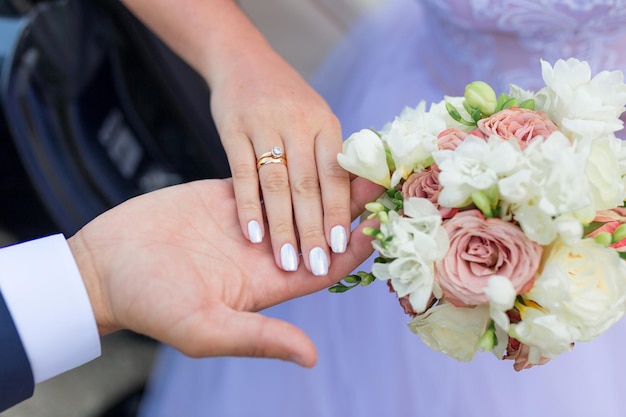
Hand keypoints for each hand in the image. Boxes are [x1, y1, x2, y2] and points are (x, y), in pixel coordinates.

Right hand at [68, 177, 382, 366]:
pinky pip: (267, 180)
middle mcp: (266, 253)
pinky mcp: (227, 196)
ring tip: (359, 156)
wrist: (106, 265)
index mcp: (268, 284)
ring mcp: (247, 222)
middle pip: (321, 228)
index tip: (386, 224)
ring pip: (299, 199)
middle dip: (351, 208)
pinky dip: (290, 166)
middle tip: (386, 180)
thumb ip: (259, 336)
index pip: (326, 266)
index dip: (356, 247)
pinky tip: (311, 146)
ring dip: (326, 181)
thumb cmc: (151, 303)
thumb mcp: (206, 328)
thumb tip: (311, 356)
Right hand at [211, 47, 348, 276]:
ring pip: (276, 183)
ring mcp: (264, 124)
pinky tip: (252, 233)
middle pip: (308, 185)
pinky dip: (247, 204)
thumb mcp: (316, 118)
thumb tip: (355, 201)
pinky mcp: (233, 128)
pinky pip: (241, 172)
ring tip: (285, 260)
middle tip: (316, 264)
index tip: (342, 246)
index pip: (336, 176)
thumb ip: (329, 156)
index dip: (340, 212)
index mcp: (326, 124)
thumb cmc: (287, 100)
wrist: (242, 60)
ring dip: (282, 225)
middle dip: (313, 229)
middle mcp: (299, 123)